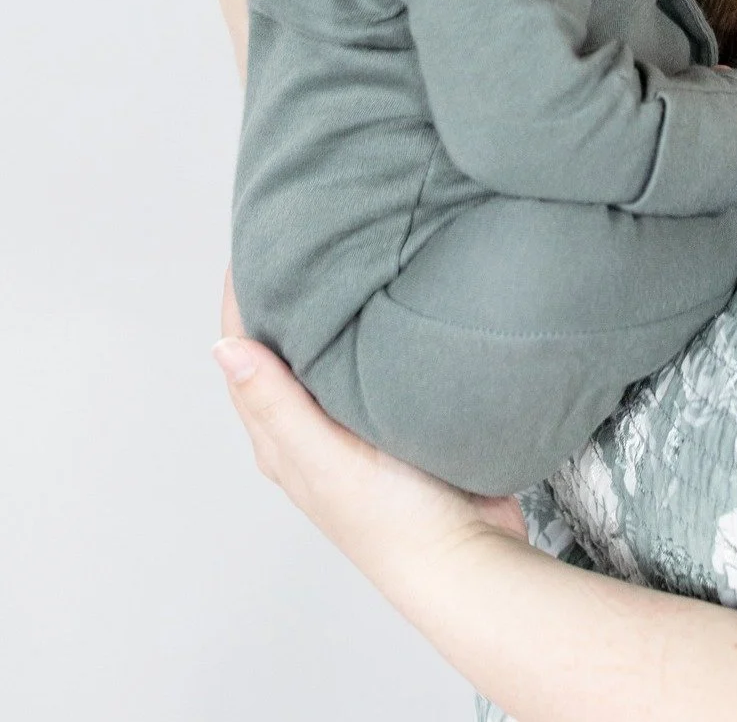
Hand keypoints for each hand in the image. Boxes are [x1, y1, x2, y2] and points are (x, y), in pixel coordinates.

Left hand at [213, 268, 525, 590]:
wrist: (467, 555)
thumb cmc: (392, 518)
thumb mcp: (324, 458)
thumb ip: (276, 404)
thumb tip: (222, 345)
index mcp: (279, 437)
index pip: (244, 350)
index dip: (242, 294)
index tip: (255, 236)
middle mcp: (308, 426)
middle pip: (281, 343)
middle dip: (281, 290)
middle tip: (299, 228)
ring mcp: (352, 421)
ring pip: (326, 348)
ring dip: (326, 304)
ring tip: (340, 248)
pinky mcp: (394, 415)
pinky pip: (370, 357)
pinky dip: (367, 323)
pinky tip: (386, 296)